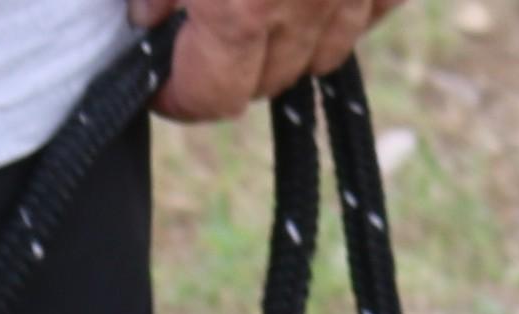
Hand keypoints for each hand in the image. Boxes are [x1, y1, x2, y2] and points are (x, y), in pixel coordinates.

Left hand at [132, 0, 409, 123]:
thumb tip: (147, 25)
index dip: (177, 96)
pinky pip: (371, 12)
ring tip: (258, 6)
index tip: (158, 83)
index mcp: (243, 6)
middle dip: (228, 70)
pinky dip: (344, 10)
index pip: (209, 99)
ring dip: (288, 46)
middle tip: (201, 33)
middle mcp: (309, 3)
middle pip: (264, 84)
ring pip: (322, 56)